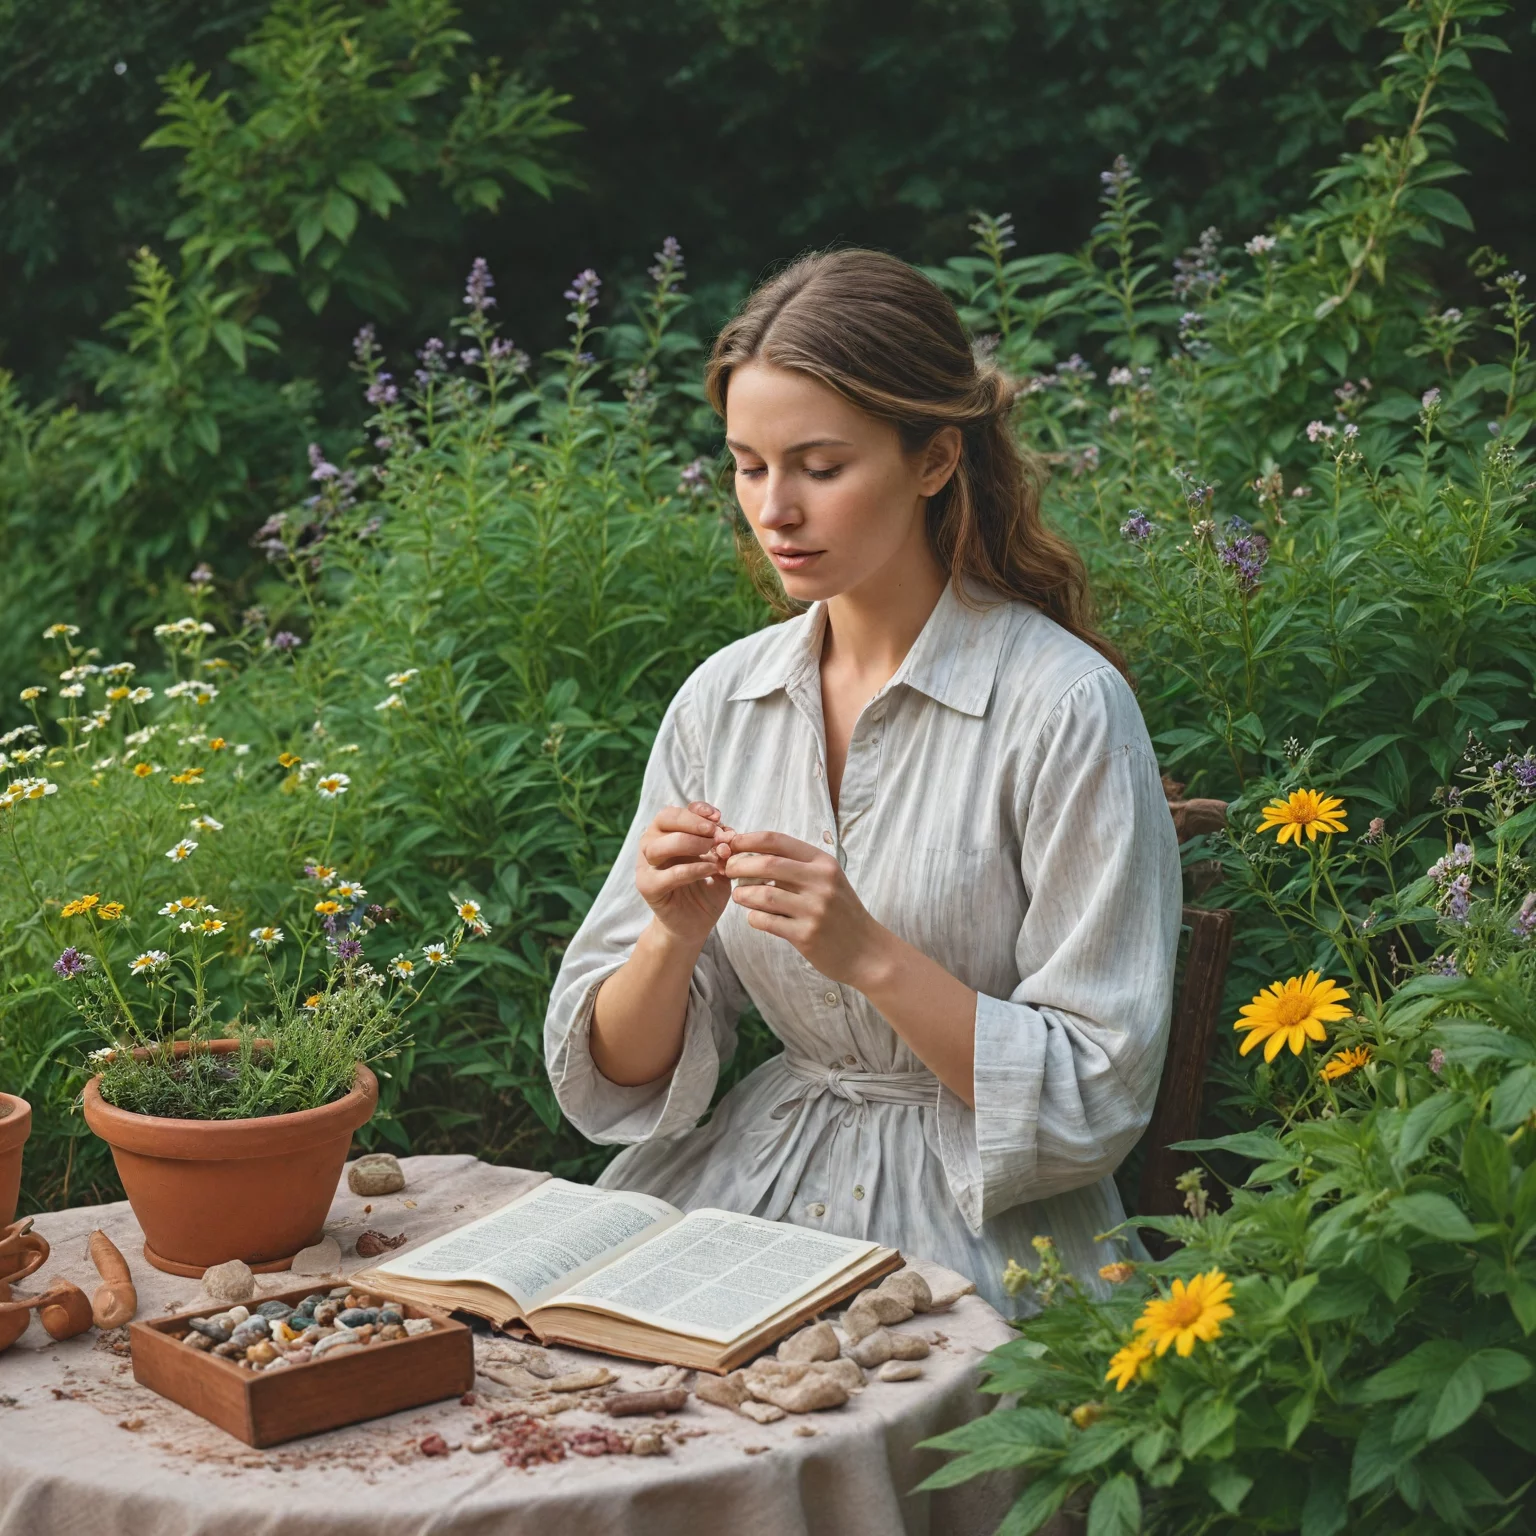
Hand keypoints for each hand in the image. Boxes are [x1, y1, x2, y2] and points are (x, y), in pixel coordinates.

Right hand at [635, 802, 734, 949]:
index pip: (676, 811)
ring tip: (715, 851)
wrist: (694, 924)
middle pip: (664, 820)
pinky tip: (711, 870)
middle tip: (718, 834)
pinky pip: (668, 874)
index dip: (697, 810)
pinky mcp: (648, 888)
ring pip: (660, 845)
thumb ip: (722, 847)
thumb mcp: (718, 862)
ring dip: (691, 843)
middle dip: (694, 823)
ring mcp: (646, 866)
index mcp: (665, 834)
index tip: (719, 817)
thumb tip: (728, 834)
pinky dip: (692, 869)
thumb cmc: (705, 888)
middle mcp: (651, 845)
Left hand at [723, 831, 891, 987]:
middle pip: (766, 864)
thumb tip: (749, 853)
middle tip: (728, 870)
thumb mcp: (827, 880)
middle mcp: (820, 882)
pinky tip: (755, 916)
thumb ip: (795, 866)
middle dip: (738, 865)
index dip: (746, 839)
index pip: (776, 841)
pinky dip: (753, 917)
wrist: (866, 951)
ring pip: (762, 895)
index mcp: (822, 863)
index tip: (730, 844)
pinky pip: (766, 921)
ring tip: (739, 896)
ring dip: (742, 894)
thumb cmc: (840, 912)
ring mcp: (814, 909)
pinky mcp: (806, 935)